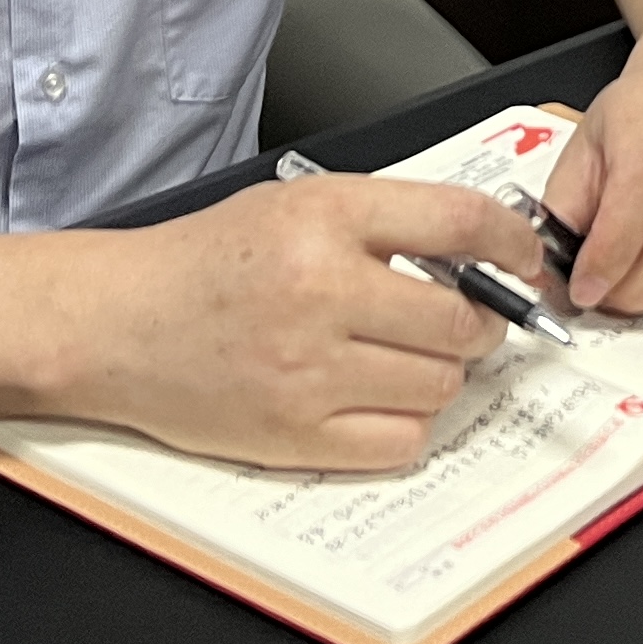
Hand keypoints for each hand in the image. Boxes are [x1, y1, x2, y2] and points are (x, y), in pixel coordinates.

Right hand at [53, 174, 541, 470]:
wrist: (118, 323)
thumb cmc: (207, 262)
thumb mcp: (296, 203)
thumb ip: (386, 220)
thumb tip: (484, 252)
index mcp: (323, 216)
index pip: (460, 222)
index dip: (513, 242)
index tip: (524, 258)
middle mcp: (320, 291)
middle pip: (462, 318)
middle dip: (477, 320)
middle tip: (457, 317)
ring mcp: (308, 370)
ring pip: (441, 383)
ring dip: (440, 372)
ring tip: (401, 356)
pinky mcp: (295, 434)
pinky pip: (402, 440)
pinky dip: (405, 423)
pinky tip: (375, 398)